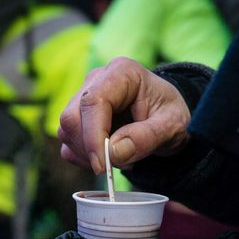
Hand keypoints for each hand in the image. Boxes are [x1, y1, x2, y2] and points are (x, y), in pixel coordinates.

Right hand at [58, 57, 190, 173]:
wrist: (167, 117)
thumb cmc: (170, 115)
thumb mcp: (171, 126)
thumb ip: (146, 137)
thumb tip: (113, 152)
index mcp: (121, 73)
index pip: (92, 102)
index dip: (93, 136)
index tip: (102, 165)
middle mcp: (96, 81)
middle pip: (72, 117)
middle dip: (91, 149)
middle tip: (122, 163)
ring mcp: (82, 98)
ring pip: (67, 132)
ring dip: (89, 155)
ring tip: (123, 158)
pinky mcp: (78, 118)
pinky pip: (68, 143)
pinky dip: (85, 158)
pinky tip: (110, 156)